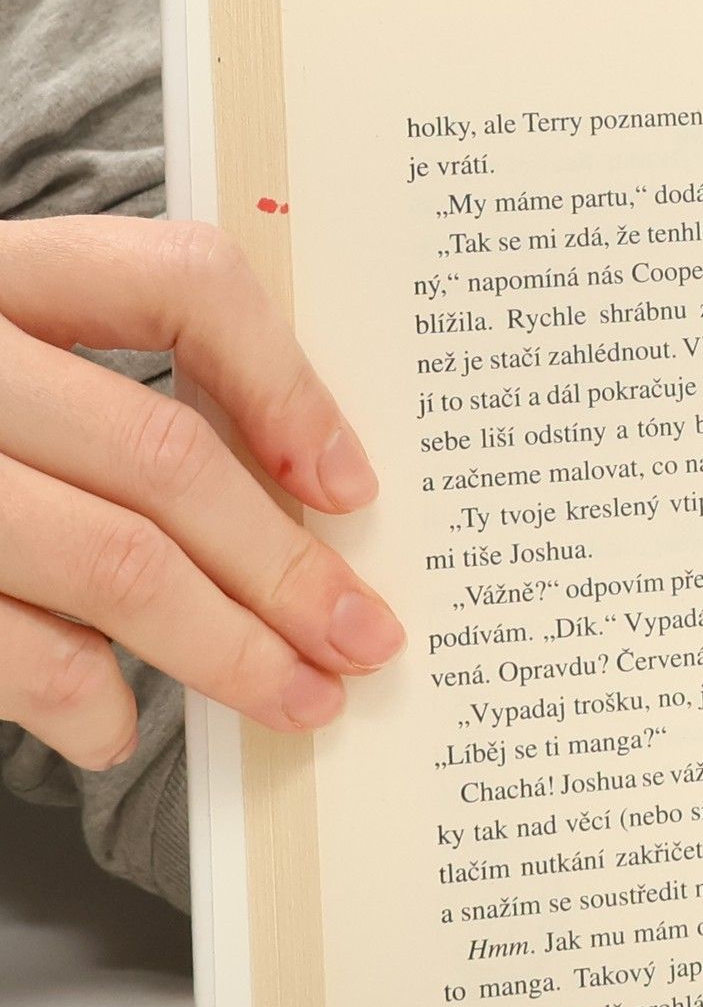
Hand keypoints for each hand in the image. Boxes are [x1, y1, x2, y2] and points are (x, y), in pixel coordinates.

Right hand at [0, 217, 403, 769]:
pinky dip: (82, 700)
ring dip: (225, 650)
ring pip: (110, 561)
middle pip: (163, 456)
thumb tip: (295, 504)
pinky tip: (114, 726)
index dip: (284, 383)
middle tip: (363, 640)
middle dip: (287, 569)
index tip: (351, 486)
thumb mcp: (6, 369)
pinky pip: (8, 644)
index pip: (177, 280)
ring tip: (296, 698)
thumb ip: (108, 404)